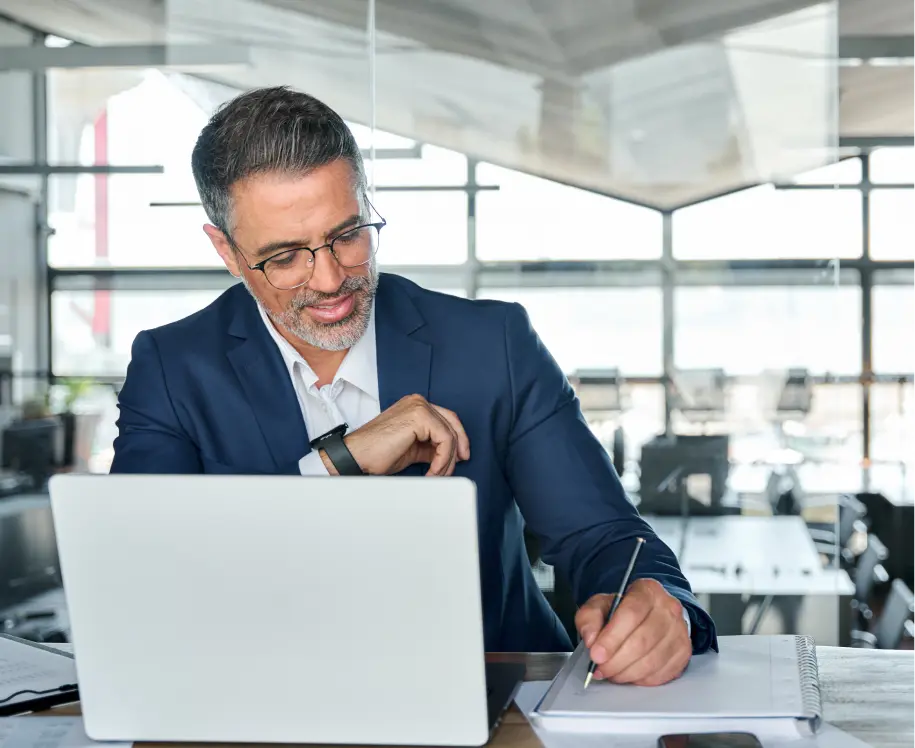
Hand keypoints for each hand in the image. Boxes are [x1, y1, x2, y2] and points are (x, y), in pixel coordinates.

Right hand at [320, 394, 469, 475]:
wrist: (357, 457)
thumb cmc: (377, 454)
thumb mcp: (412, 450)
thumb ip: (430, 447)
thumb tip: (451, 455)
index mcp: (415, 406)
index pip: (446, 419)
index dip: (458, 439)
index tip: (459, 458)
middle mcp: (417, 402)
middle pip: (452, 423)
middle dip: (458, 448)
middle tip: (456, 467)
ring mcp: (418, 406)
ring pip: (450, 434)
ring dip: (447, 460)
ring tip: (437, 475)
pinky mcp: (419, 416)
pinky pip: (444, 440)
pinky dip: (442, 459)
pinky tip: (433, 472)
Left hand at [575, 578, 690, 686]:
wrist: (647, 616)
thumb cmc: (622, 611)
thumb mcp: (599, 606)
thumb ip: (589, 618)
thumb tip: (591, 639)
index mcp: (647, 591)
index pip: (631, 614)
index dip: (612, 638)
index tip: (596, 654)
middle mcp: (668, 608)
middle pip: (642, 640)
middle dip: (616, 660)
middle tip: (600, 668)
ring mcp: (679, 631)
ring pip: (652, 660)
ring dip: (627, 672)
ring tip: (611, 672)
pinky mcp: (684, 652)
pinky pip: (662, 673)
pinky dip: (641, 679)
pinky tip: (629, 674)